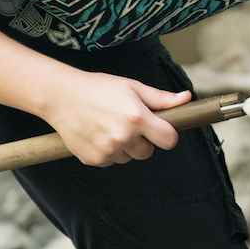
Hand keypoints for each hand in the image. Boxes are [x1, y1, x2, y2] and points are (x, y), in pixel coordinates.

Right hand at [43, 71, 191, 165]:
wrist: (61, 96)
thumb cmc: (99, 88)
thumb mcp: (132, 87)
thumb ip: (161, 98)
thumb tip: (187, 99)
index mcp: (137, 117)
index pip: (169, 140)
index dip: (167, 135)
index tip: (160, 129)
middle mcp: (123, 137)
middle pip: (148, 152)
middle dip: (143, 141)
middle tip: (127, 123)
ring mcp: (107, 150)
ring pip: (128, 158)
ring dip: (124, 147)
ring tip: (109, 126)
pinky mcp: (94, 160)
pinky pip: (111, 161)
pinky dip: (107, 152)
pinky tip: (98, 134)